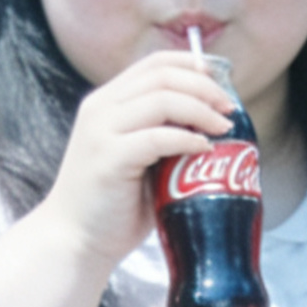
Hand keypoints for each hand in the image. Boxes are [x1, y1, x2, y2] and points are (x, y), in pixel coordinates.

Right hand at [41, 55, 233, 271]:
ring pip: (162, 99)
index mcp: (107, 103)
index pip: (154, 63)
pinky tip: (204, 149)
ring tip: (224, 128)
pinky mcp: (108, 158)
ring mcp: (101, 132)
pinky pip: (157, 137)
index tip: (223, 81)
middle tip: (230, 109)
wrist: (75, 242)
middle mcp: (100, 108)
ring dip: (201, 110)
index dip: (193, 65)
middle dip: (205, 87)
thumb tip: (216, 127)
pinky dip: (187, 139)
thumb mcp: (142, 160)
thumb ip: (167, 138)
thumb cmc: (113, 207)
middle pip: (162, 76)